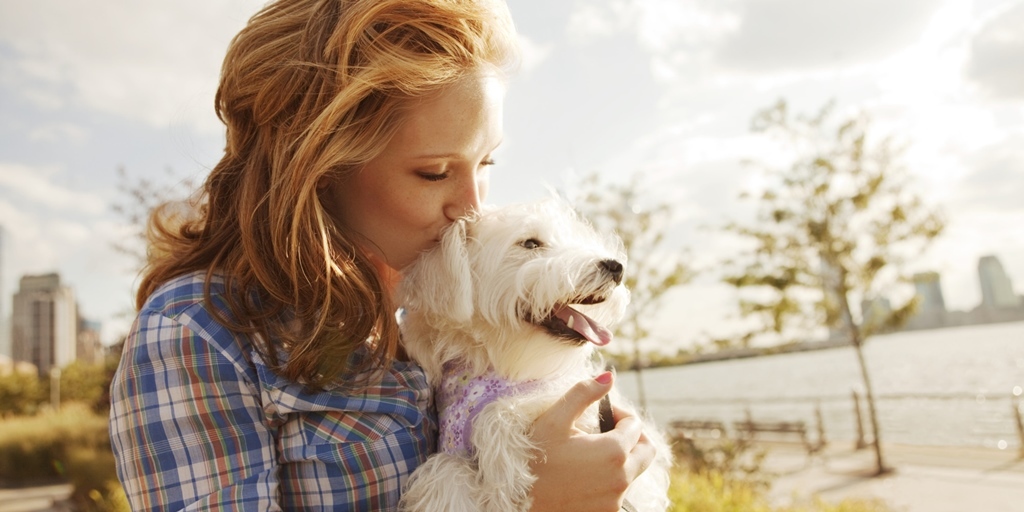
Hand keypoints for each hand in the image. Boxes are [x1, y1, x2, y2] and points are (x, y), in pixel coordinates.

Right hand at [528, 372, 655, 511]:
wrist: (517, 502)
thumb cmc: (533, 459)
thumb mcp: (553, 420)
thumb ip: (583, 394)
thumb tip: (608, 377)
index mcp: (614, 451)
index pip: (636, 425)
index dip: (620, 414)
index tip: (603, 414)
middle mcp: (621, 478)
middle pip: (646, 451)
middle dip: (632, 437)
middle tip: (609, 431)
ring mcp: (615, 500)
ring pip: (633, 472)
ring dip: (620, 459)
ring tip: (591, 453)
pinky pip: (619, 492)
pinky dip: (610, 480)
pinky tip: (585, 474)